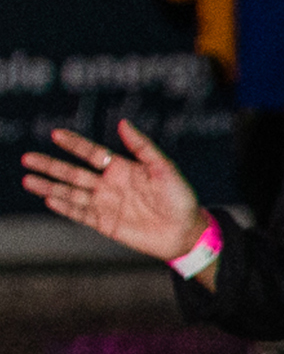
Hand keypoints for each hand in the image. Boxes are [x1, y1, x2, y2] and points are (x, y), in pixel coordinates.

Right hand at [21, 121, 207, 264]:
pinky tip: (49, 199)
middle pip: (73, 173)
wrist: (185, 231)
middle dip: (50, 166)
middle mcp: (109, 185)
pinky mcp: (104, 223)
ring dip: (49, 186)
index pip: (92, 153)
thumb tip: (123, 123)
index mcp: (122, 169)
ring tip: (27, 180)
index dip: (74, 144)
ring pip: (71, 193)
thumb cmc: (180, 197)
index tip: (56, 134)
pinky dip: (65, 207)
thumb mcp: (164, 168)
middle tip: (27, 158)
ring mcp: (105, 204)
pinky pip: (80, 213)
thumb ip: (143, 147)